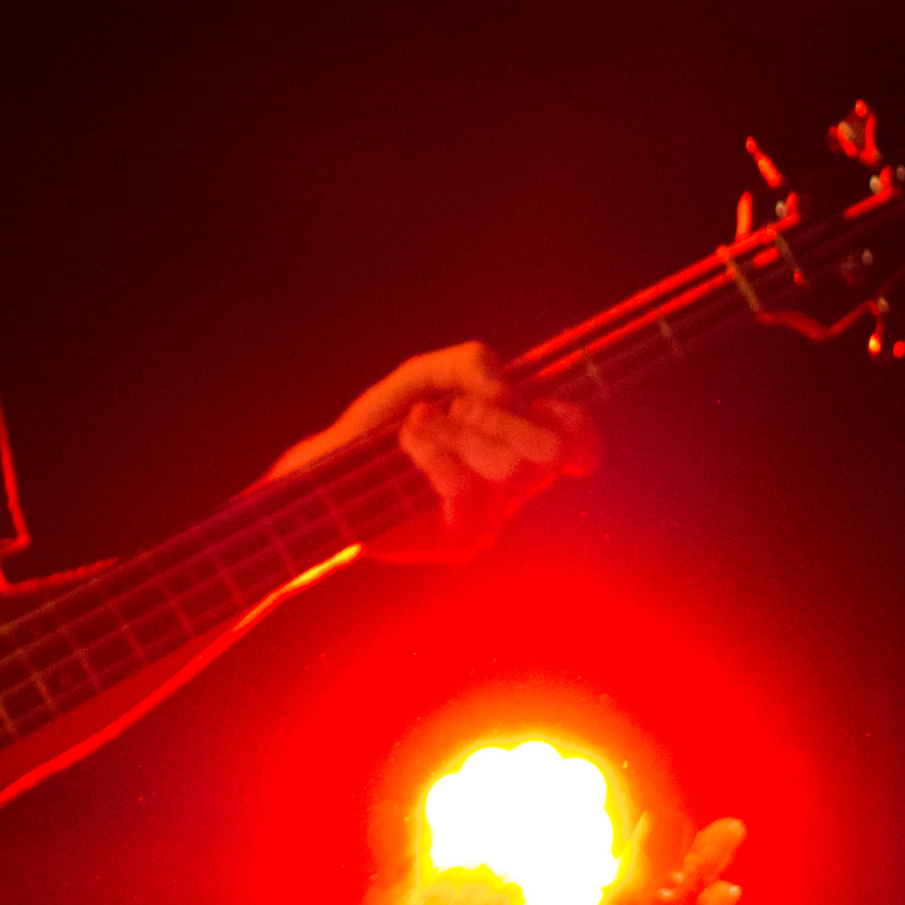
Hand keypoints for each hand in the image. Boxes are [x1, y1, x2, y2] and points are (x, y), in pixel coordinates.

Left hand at [270, 342, 598, 562]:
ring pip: (510, 466)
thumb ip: (469, 362)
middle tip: (454, 409)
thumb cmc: (377, 428)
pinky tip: (407, 441)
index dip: (571, 420)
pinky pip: (468, 488)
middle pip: (550, 451)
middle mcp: (510, 489)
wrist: (324, 474)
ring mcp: (489, 519)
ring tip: (418, 426)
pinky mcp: (458, 541)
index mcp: (513, 448)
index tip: (532, 402)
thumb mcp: (425, 376)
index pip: (579, 443)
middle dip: (499, 415)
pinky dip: (435, 450)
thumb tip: (504, 389)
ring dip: (458, 430)